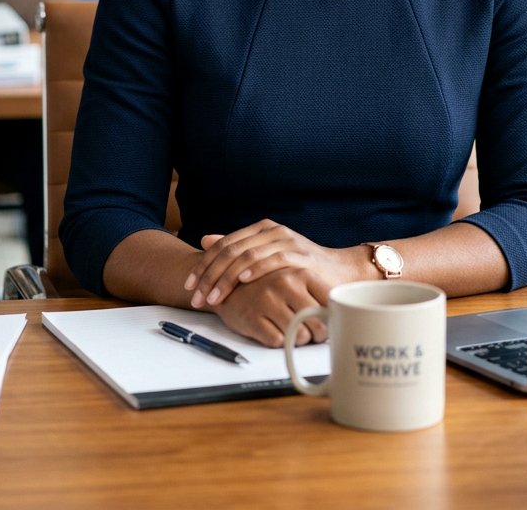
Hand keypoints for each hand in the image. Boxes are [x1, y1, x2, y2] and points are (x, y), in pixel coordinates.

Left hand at [184, 219, 358, 308]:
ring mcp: (286, 240)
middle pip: (231, 250)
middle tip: (197, 298)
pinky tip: (242, 281)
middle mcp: (271, 230)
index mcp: (260, 229)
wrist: (336, 272)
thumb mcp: (264, 256)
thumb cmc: (297, 268)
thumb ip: (237, 248)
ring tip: (213, 298)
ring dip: (226, 278)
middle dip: (209, 275)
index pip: (224, 244)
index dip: (203, 265)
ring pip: (247, 256)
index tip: (189, 286)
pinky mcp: (300, 254)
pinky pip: (273, 259)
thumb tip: (205, 240)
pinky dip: (255, 270)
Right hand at [214, 269, 330, 347]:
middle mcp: (286, 283)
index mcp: (301, 272)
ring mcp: (268, 300)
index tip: (328, 322)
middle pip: (319, 325)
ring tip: (293, 331)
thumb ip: (316, 292)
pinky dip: (280, 342)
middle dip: (318, 335)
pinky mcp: (252, 318)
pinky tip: (275, 331)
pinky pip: (278, 342)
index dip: (332, 318)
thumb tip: (345, 313)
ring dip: (299, 340)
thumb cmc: (268, 283)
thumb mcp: (294, 278)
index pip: (330, 303)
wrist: (227, 281)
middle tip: (312, 333)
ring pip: (300, 337)